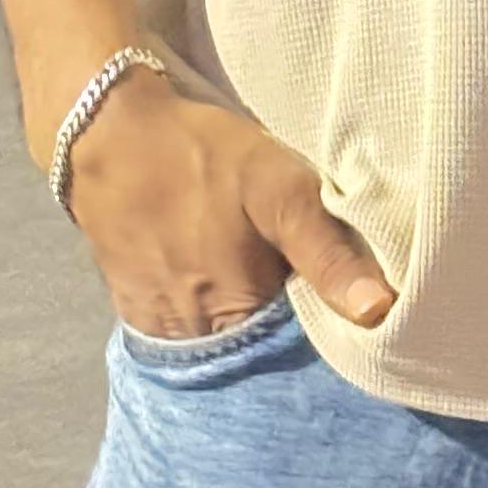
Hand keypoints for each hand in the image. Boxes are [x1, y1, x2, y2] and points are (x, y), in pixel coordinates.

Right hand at [57, 71, 395, 339]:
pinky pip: (183, 332)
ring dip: (244, 325)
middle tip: (299, 283)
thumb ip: (327, 252)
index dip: (324, 333)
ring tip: (254, 277)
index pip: (299, 356)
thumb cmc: (201, 154)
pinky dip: (206, 316)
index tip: (343, 308)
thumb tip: (379, 311)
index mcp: (238, 316)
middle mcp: (194, 340)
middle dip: (285, 334)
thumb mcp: (278, 187)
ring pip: (220, 346)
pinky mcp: (133, 309)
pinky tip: (216, 278)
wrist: (108, 132)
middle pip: (257, 355)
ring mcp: (158, 328)